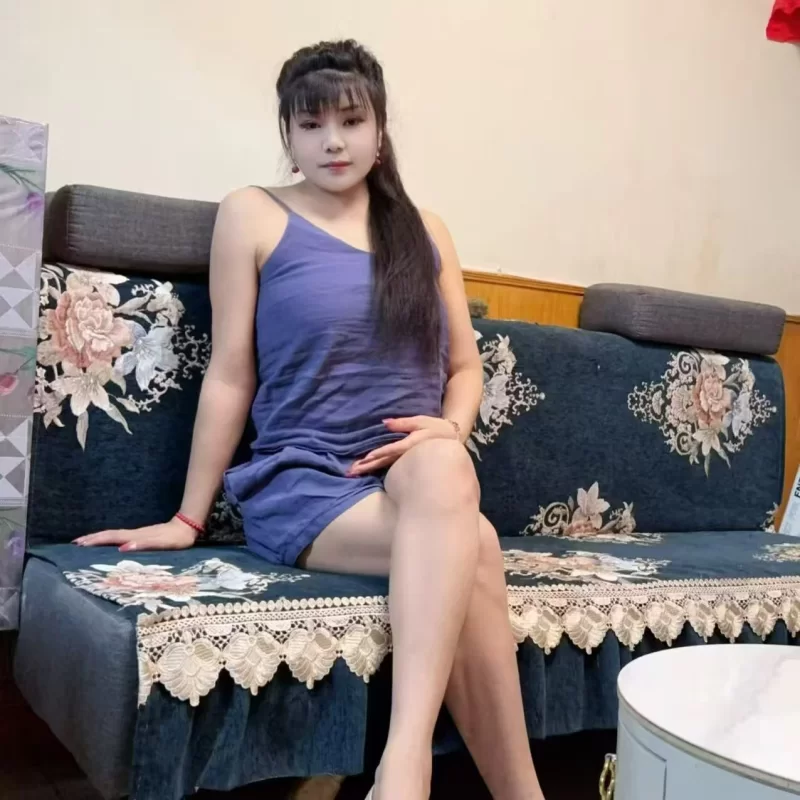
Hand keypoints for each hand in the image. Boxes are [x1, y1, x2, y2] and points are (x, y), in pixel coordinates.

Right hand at [73, 517, 198, 551]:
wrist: (187, 527)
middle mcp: (134, 533)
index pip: (111, 538)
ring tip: (85, 542)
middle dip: (92, 538)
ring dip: (98, 538)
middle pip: (109, 535)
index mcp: (136, 536)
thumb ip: (144, 544)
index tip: (79, 543)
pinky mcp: (141, 535)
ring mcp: (137, 533)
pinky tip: (107, 543)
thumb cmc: (176, 539)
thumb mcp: (162, 543)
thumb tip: (123, 548)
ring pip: (113, 535)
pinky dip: (109, 539)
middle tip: (75, 543)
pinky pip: (120, 537)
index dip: (96, 540)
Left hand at [348, 416, 459, 475]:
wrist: (449, 441)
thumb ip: (403, 423)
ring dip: (367, 469)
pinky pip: (386, 466)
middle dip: (367, 467)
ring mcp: (403, 461)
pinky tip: (363, 470)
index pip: (393, 450)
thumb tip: (384, 423)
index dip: (381, 453)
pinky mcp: (402, 462)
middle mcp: (405, 456)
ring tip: (352, 473)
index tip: (368, 457)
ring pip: (383, 466)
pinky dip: (374, 468)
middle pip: (383, 462)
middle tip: (351, 472)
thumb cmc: (435, 428)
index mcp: (410, 445)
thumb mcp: (421, 421)